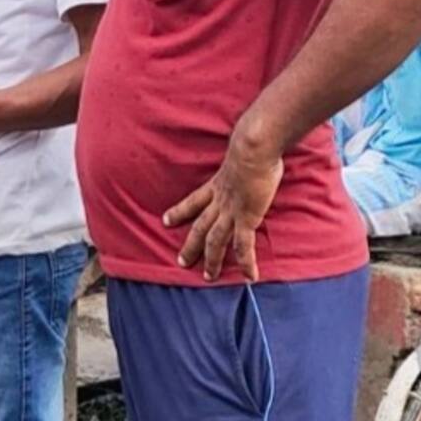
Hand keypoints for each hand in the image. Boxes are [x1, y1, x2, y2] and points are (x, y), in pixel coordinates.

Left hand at [164, 133, 284, 280]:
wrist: (253, 148)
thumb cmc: (252, 144)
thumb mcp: (242, 152)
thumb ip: (244, 158)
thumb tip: (254, 152)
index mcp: (217, 184)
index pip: (194, 200)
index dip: (179, 211)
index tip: (166, 220)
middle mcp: (220, 201)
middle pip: (199, 227)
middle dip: (190, 245)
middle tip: (180, 261)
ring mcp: (231, 211)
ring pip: (215, 241)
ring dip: (212, 260)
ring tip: (208, 277)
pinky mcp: (246, 218)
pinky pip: (244, 246)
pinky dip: (246, 262)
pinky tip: (249, 277)